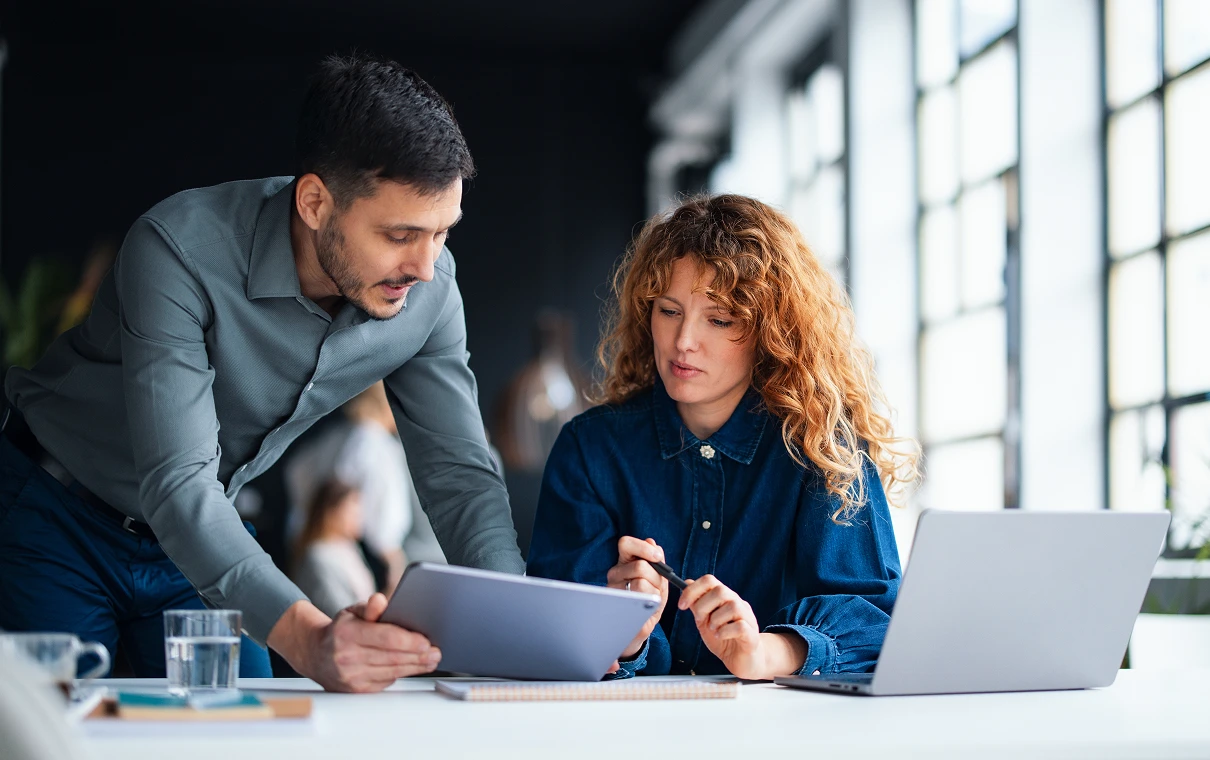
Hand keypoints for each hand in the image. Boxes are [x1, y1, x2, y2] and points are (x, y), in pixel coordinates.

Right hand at [268, 594, 440, 692]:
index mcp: (347, 634)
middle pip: (392, 658)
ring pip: (392, 672)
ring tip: (431, 660)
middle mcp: (347, 658)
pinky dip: (401, 673)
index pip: (385, 638)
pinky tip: (412, 667)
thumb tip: (381, 600)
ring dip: (416, 666)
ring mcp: (351, 677)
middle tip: (435, 651)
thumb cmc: (340, 631)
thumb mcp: (352, 612)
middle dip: (418, 655)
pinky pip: (386, 682)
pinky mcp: (357, 690)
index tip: (426, 641)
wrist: (316, 655)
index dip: (408, 641)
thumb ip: (370, 607)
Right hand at [606, 536, 668, 657]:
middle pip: (640, 566)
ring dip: (654, 593)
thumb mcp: (656, 578)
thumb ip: (655, 560)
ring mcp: (612, 591)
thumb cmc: (648, 600)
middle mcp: (614, 574)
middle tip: (656, 588)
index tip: (657, 557)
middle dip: (657, 577)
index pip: (626, 543)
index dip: (643, 547)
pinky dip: (649, 604)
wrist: (637, 627)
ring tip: (650, 600)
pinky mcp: (617, 608)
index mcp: (623, 563)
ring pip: (641, 583)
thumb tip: (651, 542)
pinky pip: (639, 601)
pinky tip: (646, 608)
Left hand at [677, 575, 805, 679]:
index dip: (692, 590)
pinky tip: (720, 637)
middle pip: (721, 590)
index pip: (710, 580)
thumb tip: (686, 583)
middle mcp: (738, 604)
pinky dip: (724, 631)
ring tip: (713, 630)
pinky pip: (740, 626)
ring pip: (733, 606)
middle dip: (703, 606)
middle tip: (701, 621)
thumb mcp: (705, 621)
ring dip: (715, 619)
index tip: (681, 605)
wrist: (742, 660)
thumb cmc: (724, 639)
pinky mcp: (752, 635)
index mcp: (725, 598)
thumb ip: (697, 604)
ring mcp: (747, 618)